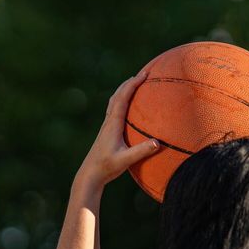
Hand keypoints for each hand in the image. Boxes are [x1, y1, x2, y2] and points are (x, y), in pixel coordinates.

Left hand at [77, 71, 160, 187]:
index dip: (133, 84)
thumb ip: (141, 151)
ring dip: (124, 90)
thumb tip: (158, 142)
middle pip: (117, 95)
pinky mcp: (106, 132)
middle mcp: (108, 122)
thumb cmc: (106, 168)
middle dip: (130, 83)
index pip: (123, 98)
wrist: (90, 175)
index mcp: (113, 124)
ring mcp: (106, 126)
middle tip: (143, 73)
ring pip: (114, 102)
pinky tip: (128, 106)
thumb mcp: (125, 160)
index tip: (144, 74)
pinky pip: (114, 110)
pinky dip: (122, 101)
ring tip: (135, 83)